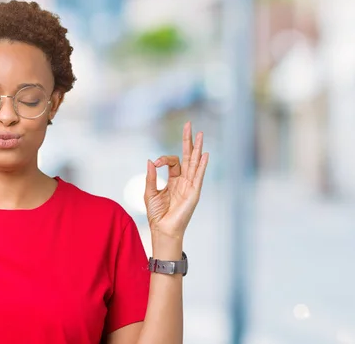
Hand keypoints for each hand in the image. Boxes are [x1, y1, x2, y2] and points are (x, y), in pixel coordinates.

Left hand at [144, 121, 208, 240]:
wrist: (162, 230)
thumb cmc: (157, 214)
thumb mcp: (150, 192)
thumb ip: (151, 177)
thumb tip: (150, 160)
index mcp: (174, 180)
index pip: (172, 162)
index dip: (163, 159)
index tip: (155, 163)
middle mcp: (184, 181)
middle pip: (188, 156)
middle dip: (188, 141)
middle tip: (189, 124)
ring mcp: (190, 186)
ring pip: (195, 163)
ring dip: (197, 148)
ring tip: (200, 134)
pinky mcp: (194, 193)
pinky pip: (198, 176)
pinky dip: (202, 165)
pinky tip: (204, 154)